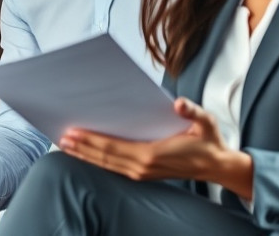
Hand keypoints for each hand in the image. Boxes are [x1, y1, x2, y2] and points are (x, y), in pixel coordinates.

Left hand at [59, 97, 252, 197]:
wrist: (217, 166)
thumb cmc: (208, 141)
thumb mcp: (206, 122)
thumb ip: (193, 112)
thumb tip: (180, 104)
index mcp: (152, 155)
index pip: (113, 147)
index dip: (91, 140)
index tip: (73, 132)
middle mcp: (142, 167)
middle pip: (104, 157)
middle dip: (81, 147)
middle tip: (61, 135)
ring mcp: (141, 173)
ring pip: (106, 164)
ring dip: (85, 154)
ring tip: (65, 143)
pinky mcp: (142, 173)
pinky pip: (113, 167)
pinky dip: (96, 159)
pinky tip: (84, 152)